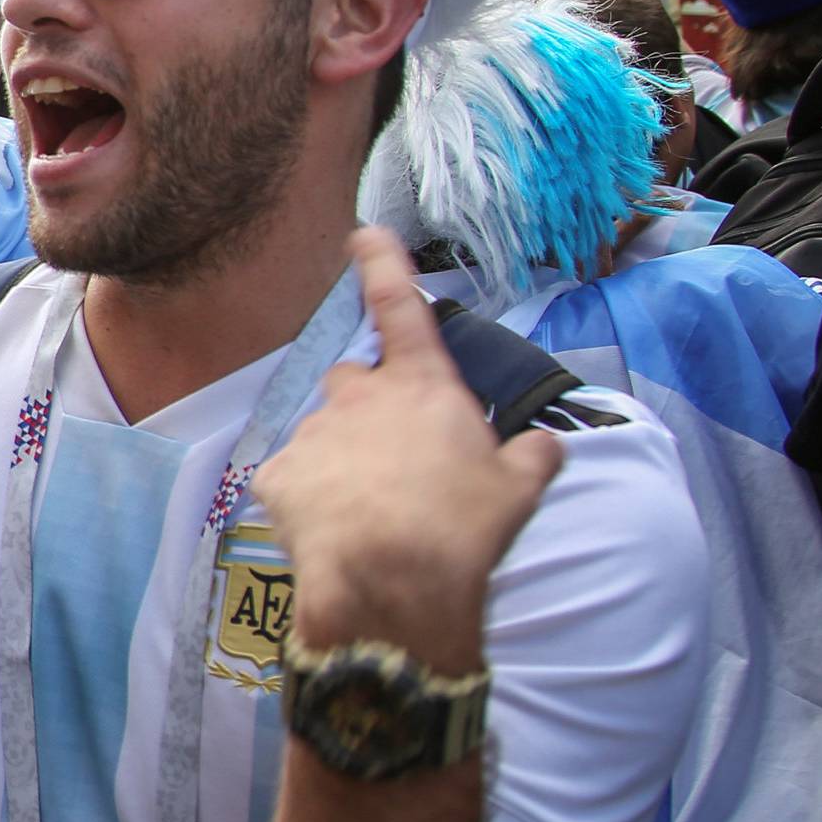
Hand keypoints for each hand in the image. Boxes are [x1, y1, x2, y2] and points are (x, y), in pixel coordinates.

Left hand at [254, 230, 562, 675]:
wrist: (392, 588)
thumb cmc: (463, 532)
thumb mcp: (518, 492)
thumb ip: (531, 457)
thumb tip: (545, 445)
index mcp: (422, 387)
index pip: (401, 306)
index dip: (383, 265)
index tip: (364, 234)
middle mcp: (360, 395)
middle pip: (354, 381)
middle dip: (367, 409)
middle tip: (393, 462)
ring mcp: (314, 432)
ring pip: (322, 436)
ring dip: (340, 463)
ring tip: (369, 517)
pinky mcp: (276, 475)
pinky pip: (292, 481)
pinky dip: (307, 503)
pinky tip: (333, 538)